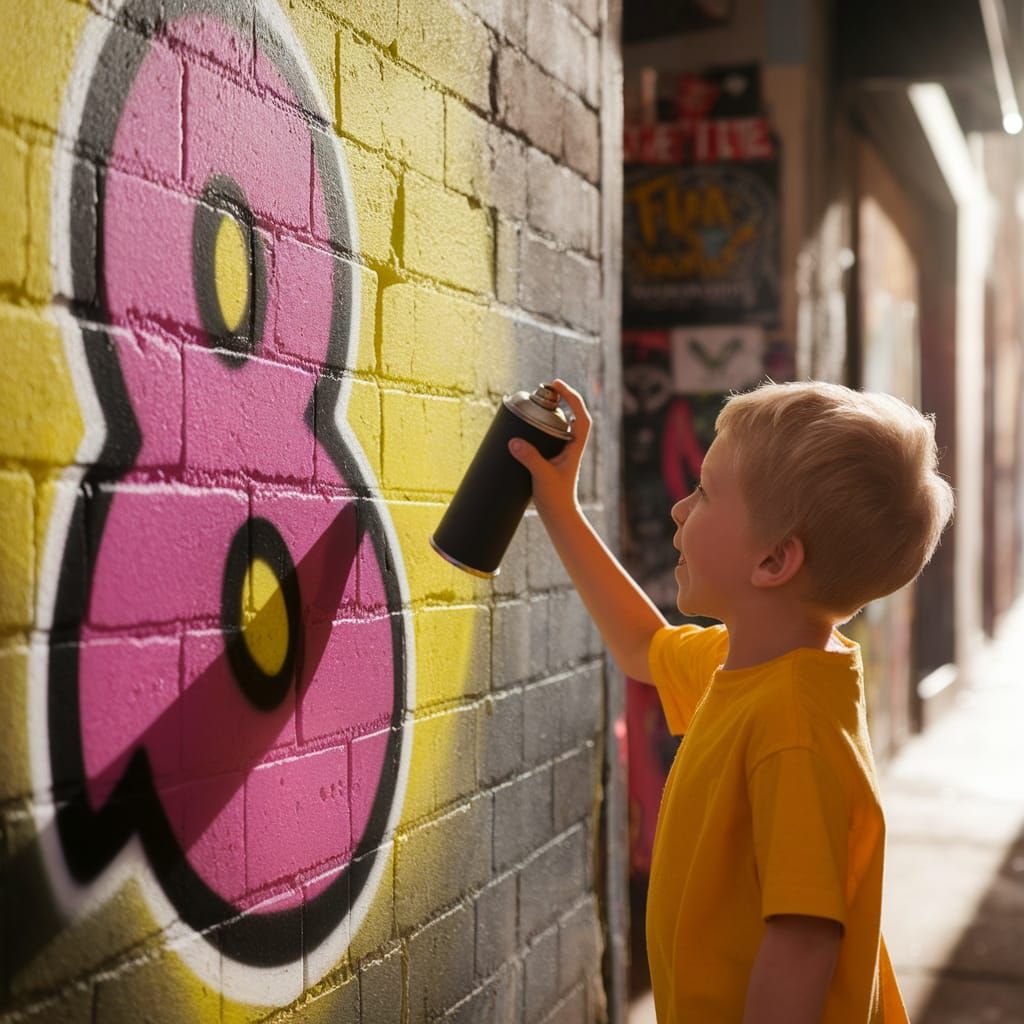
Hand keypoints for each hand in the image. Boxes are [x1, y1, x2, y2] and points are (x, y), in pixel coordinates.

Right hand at [507, 379, 591, 517]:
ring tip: (537, 402)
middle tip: (545, 389)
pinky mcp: (552, 460)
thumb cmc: (557, 498)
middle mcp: (572, 447)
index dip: (572, 397)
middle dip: (562, 399)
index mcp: (576, 446)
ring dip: (552, 412)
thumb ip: (529, 457)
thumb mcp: (542, 475)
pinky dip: (542, 427)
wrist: (559, 516)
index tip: (557, 385)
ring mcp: (563, 453)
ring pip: (562, 426)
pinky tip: (527, 427)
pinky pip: (550, 437)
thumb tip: (514, 441)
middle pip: (573, 415)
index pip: (581, 415)